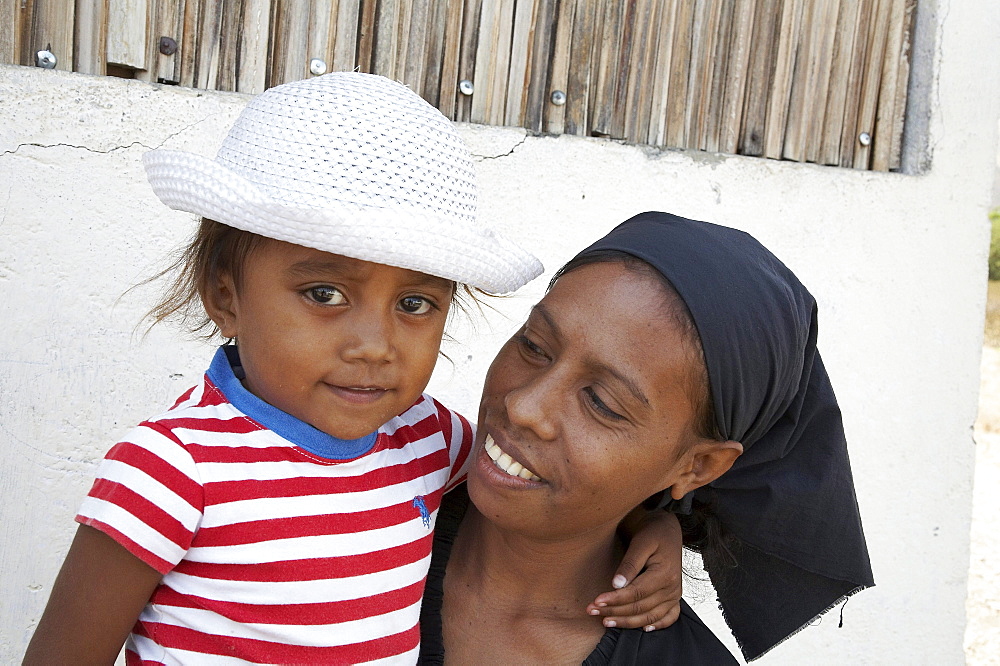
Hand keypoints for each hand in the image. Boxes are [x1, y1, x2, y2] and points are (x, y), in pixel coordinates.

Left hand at [586, 509, 682, 630]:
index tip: (596, 601)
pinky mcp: (675, 597)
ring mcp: (675, 594)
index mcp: (665, 573)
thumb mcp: (640, 542)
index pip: (636, 593)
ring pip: (651, 616)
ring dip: (628, 622)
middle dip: (615, 611)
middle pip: (641, 607)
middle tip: (592, 611)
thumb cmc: (652, 534)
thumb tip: (616, 584)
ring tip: (606, 621)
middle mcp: (673, 588)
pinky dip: (657, 625)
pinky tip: (643, 629)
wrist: (667, 530)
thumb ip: (629, 564)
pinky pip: (669, 617)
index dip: (615, 599)